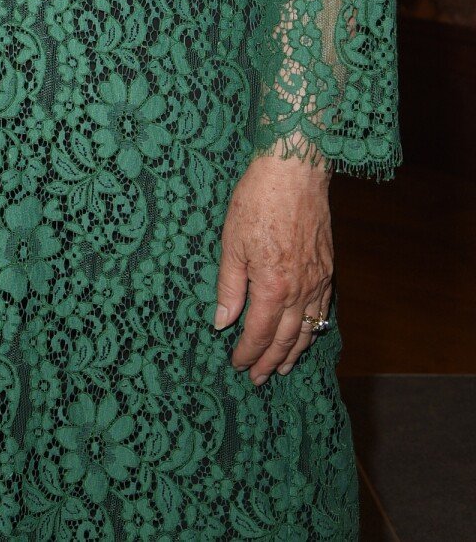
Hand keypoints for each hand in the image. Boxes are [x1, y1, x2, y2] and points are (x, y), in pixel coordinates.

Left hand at [214, 151, 332, 385]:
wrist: (295, 171)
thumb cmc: (258, 200)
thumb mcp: (231, 242)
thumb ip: (229, 286)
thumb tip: (222, 322)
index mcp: (272, 287)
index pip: (259, 333)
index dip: (247, 352)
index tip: (237, 365)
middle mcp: (300, 290)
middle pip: (285, 338)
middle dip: (269, 361)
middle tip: (257, 378)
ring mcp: (318, 280)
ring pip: (308, 329)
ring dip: (294, 352)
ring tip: (282, 367)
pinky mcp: (328, 267)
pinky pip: (323, 309)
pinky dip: (314, 329)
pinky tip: (306, 333)